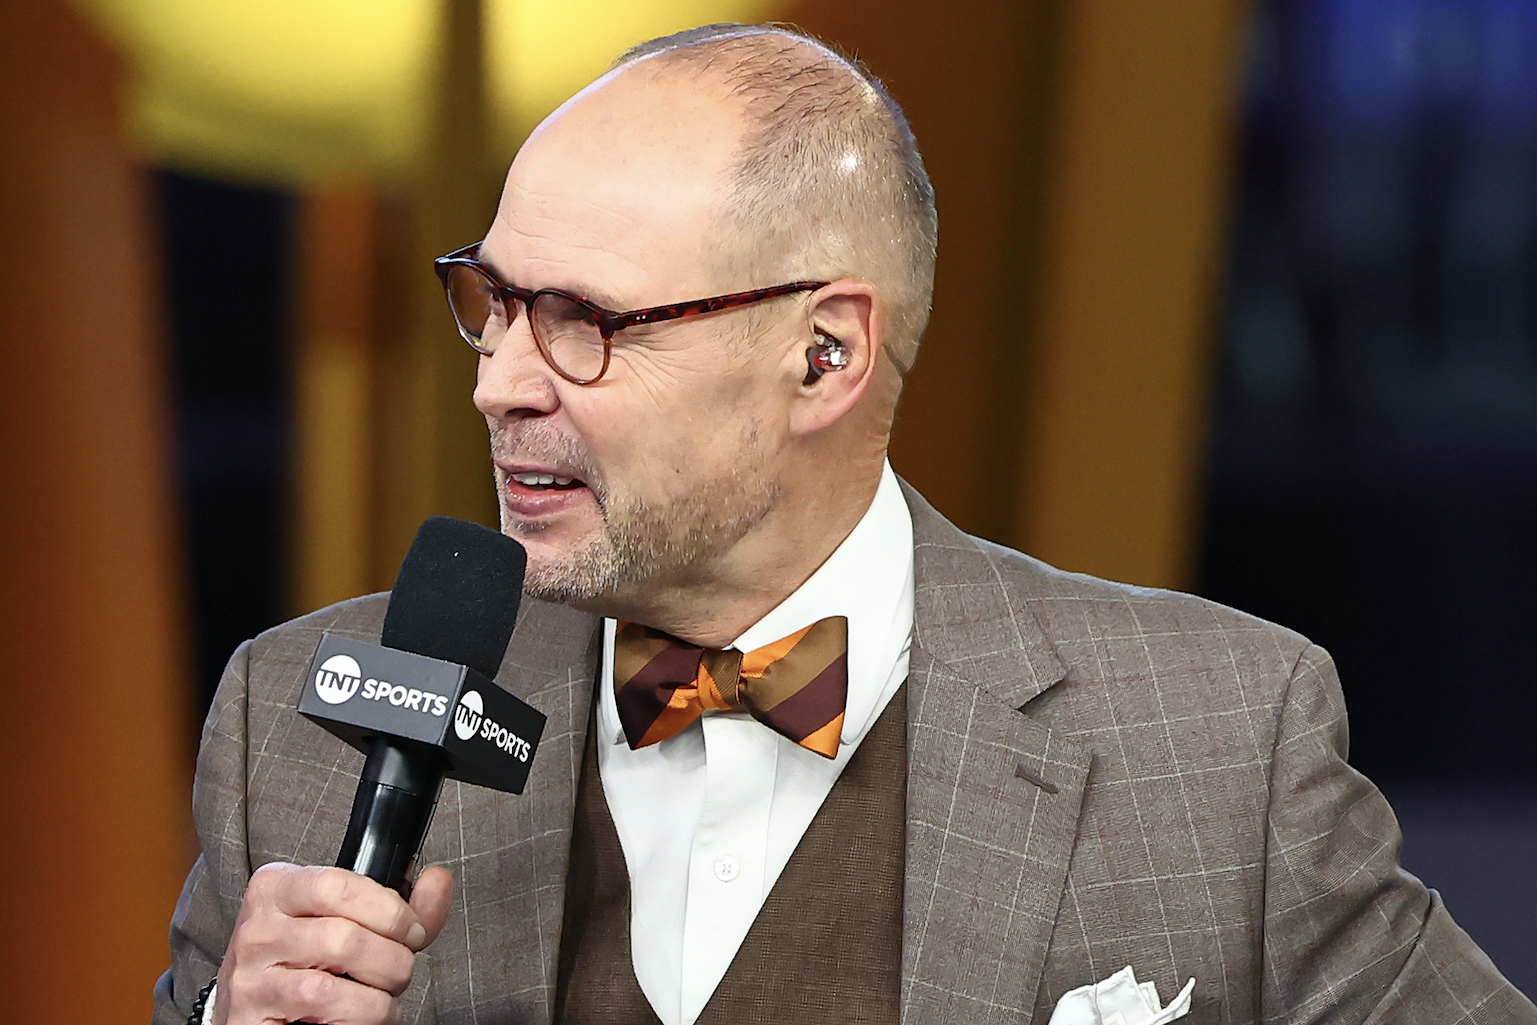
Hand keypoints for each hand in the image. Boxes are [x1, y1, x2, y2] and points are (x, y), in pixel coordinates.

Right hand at [211, 862, 453, 1024]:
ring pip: (328, 988)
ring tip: (381, 998)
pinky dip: (359, 1021)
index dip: (389, 911)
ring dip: (376, 999)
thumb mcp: (348, 917)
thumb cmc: (308, 955)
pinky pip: (321, 1019)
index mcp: (278, 888)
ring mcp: (250, 977)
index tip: (412, 930)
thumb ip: (399, 903)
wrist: (257, 1003)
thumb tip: (437, 881)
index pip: (339, 887)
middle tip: (398, 970)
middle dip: (391, 961)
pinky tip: (360, 1016)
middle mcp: (257, 929)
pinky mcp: (252, 1019)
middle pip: (343, 939)